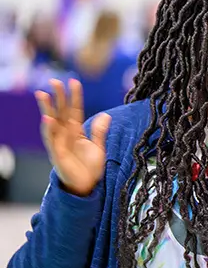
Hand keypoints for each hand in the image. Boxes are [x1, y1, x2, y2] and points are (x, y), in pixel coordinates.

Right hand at [36, 79, 109, 196]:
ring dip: (47, 108)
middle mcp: (66, 135)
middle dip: (58, 97)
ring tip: (43, 94)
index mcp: (76, 131)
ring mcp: (59, 143)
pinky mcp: (57, 154)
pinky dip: (49, 129)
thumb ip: (100, 131)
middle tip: (55, 81)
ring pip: (52, 122)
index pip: (74, 110)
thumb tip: (106, 115)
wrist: (86, 186)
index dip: (74, 97)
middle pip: (61, 112)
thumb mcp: (98, 147)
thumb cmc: (89, 167)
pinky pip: (51, 139)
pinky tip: (47, 118)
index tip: (74, 82)